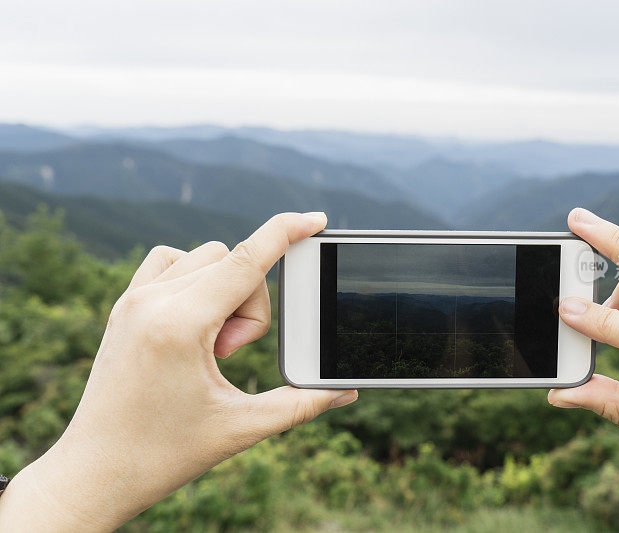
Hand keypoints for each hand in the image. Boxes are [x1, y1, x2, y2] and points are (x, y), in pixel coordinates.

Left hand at [0, 212, 357, 531]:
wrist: (94, 472)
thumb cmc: (164, 454)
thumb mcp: (242, 427)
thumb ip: (301, 404)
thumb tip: (345, 390)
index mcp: (181, 324)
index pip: (248, 260)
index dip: (287, 233)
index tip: (317, 219)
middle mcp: (153, 301)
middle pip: (233, 263)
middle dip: (251, 305)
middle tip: (228, 355)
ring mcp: (133, 299)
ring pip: (205, 257)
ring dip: (225, 292)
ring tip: (211, 346)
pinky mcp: (125, 305)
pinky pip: (170, 261)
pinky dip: (195, 278)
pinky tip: (197, 320)